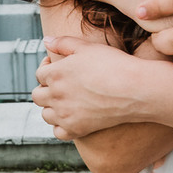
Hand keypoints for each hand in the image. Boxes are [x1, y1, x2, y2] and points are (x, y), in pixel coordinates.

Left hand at [32, 36, 154, 140]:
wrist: (134, 88)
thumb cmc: (113, 64)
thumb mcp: (87, 47)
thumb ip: (63, 42)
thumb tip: (46, 41)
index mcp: (55, 73)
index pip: (39, 74)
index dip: (47, 68)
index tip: (58, 67)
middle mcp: (56, 95)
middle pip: (38, 95)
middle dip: (46, 89)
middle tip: (61, 85)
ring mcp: (65, 115)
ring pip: (46, 115)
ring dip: (51, 107)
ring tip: (65, 101)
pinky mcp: (77, 129)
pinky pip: (58, 132)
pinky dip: (60, 126)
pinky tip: (71, 117)